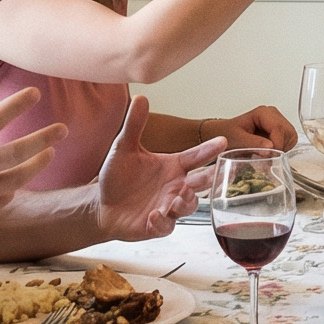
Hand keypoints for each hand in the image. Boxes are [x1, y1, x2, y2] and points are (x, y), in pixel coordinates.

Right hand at [0, 79, 67, 252]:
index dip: (16, 105)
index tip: (34, 93)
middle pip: (18, 152)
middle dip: (44, 138)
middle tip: (63, 128)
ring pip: (17, 178)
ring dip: (38, 164)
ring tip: (51, 153)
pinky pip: (3, 199)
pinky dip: (14, 188)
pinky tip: (20, 180)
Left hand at [92, 96, 222, 241]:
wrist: (102, 204)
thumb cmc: (118, 177)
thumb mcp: (124, 148)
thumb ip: (134, 125)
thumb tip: (140, 97)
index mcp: (173, 166)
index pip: (196, 156)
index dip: (209, 150)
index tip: (222, 141)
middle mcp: (176, 186)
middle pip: (200, 183)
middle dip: (208, 180)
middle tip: (210, 174)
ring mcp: (169, 207)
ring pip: (188, 206)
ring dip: (187, 202)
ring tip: (178, 197)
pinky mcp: (157, 225)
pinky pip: (166, 227)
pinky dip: (162, 222)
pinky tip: (154, 216)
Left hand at [207, 104, 297, 151]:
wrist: (222, 135)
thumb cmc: (227, 135)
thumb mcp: (237, 140)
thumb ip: (254, 144)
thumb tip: (271, 149)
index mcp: (263, 113)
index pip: (279, 129)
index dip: (277, 145)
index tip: (269, 157)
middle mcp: (273, 115)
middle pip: (288, 133)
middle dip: (280, 148)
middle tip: (266, 156)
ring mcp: (277, 122)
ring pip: (291, 138)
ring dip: (281, 149)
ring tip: (265, 154)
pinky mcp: (279, 131)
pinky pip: (288, 142)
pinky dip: (281, 150)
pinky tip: (269, 152)